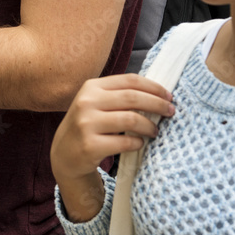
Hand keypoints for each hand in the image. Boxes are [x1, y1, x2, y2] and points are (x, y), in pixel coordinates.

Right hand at [50, 74, 173, 221]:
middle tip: (171, 112)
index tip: (168, 96)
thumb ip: (118, 96)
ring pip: (131, 120)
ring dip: (150, 126)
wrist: (64, 154)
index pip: (129, 80)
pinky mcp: (90, 145)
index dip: (153, 87)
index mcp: (91, 87)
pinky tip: (139, 144)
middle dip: (157, 104)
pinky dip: (137, 143)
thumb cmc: (88, 126)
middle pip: (132, 98)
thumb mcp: (96, 104)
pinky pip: (125, 142)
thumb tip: (157, 95)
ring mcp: (86, 123)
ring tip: (155, 131)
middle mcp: (87, 102)